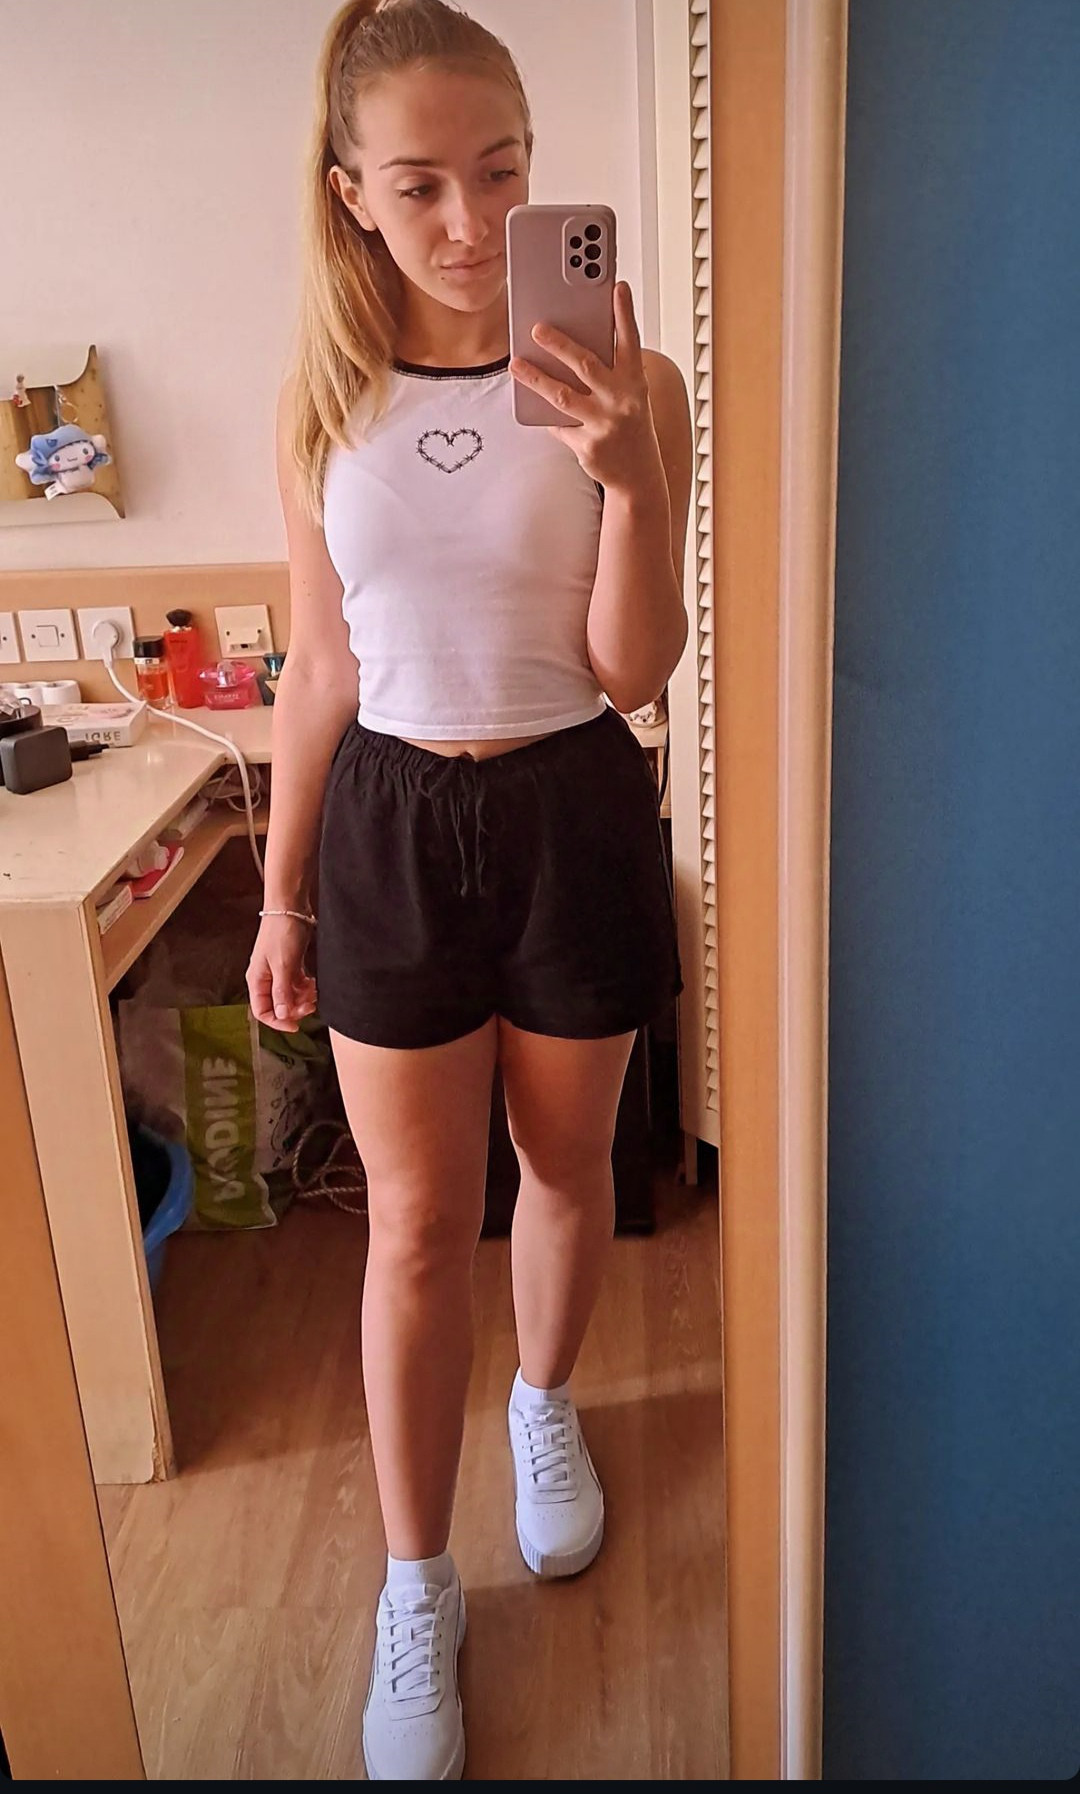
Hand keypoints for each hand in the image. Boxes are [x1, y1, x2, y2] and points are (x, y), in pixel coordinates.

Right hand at [246, 914, 317, 1032]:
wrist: (290, 906)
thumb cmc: (282, 931)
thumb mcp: (284, 965)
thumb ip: (282, 991)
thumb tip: (281, 1014)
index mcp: (257, 980)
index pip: (262, 1011)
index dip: (278, 1022)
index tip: (296, 1025)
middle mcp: (265, 978)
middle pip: (278, 1005)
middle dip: (294, 1008)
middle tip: (310, 1004)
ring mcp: (278, 970)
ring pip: (289, 995)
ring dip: (302, 998)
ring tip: (314, 991)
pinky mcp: (289, 963)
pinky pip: (297, 984)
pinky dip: (305, 987)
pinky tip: (313, 983)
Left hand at [509, 282, 663, 494]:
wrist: (638, 477)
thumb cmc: (630, 427)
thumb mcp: (630, 397)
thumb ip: (609, 373)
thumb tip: (570, 348)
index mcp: (635, 383)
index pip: (630, 341)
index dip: (624, 313)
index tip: (616, 286)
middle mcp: (622, 401)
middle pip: (586, 365)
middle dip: (559, 344)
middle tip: (536, 328)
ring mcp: (604, 425)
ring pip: (562, 396)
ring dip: (535, 377)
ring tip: (515, 364)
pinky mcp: (588, 446)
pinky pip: (558, 425)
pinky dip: (545, 414)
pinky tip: (531, 403)